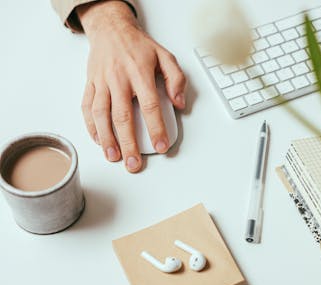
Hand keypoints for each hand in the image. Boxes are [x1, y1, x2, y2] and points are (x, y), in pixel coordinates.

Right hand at [77, 0, 185, 172]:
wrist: (111, 29)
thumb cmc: (138, 46)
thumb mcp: (165, 56)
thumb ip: (176, 79)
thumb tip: (178, 103)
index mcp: (140, 73)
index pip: (150, 106)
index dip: (156, 129)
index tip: (161, 146)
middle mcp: (119, 79)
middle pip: (123, 116)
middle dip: (128, 143)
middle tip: (134, 163)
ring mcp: (102, 83)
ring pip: (101, 115)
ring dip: (106, 139)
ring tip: (114, 156)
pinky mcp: (90, 84)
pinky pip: (87, 107)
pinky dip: (91, 126)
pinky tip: (98, 140)